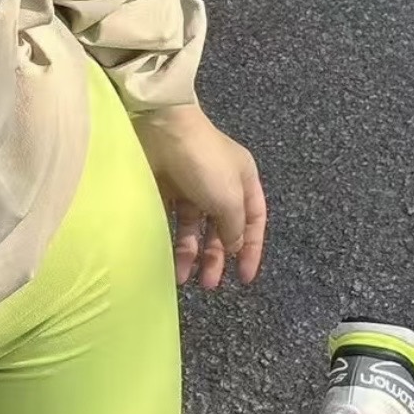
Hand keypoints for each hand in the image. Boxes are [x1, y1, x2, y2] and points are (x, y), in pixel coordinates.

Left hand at [135, 104, 266, 289]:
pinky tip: (170, 260)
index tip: (244, 278)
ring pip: (196, 229)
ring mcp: (192, 187)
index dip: (251, 250)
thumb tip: (233, 248)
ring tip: (184, 278)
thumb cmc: (203, 161)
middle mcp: (221, 185)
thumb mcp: (230, 197)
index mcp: (244, 181)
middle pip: (223, 229)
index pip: (254, 222)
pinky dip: (173, 242)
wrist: (160, 129)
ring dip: (193, 255)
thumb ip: (234, 227)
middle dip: (217, 258)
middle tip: (209, 285)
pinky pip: (173, 223)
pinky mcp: (166, 190)